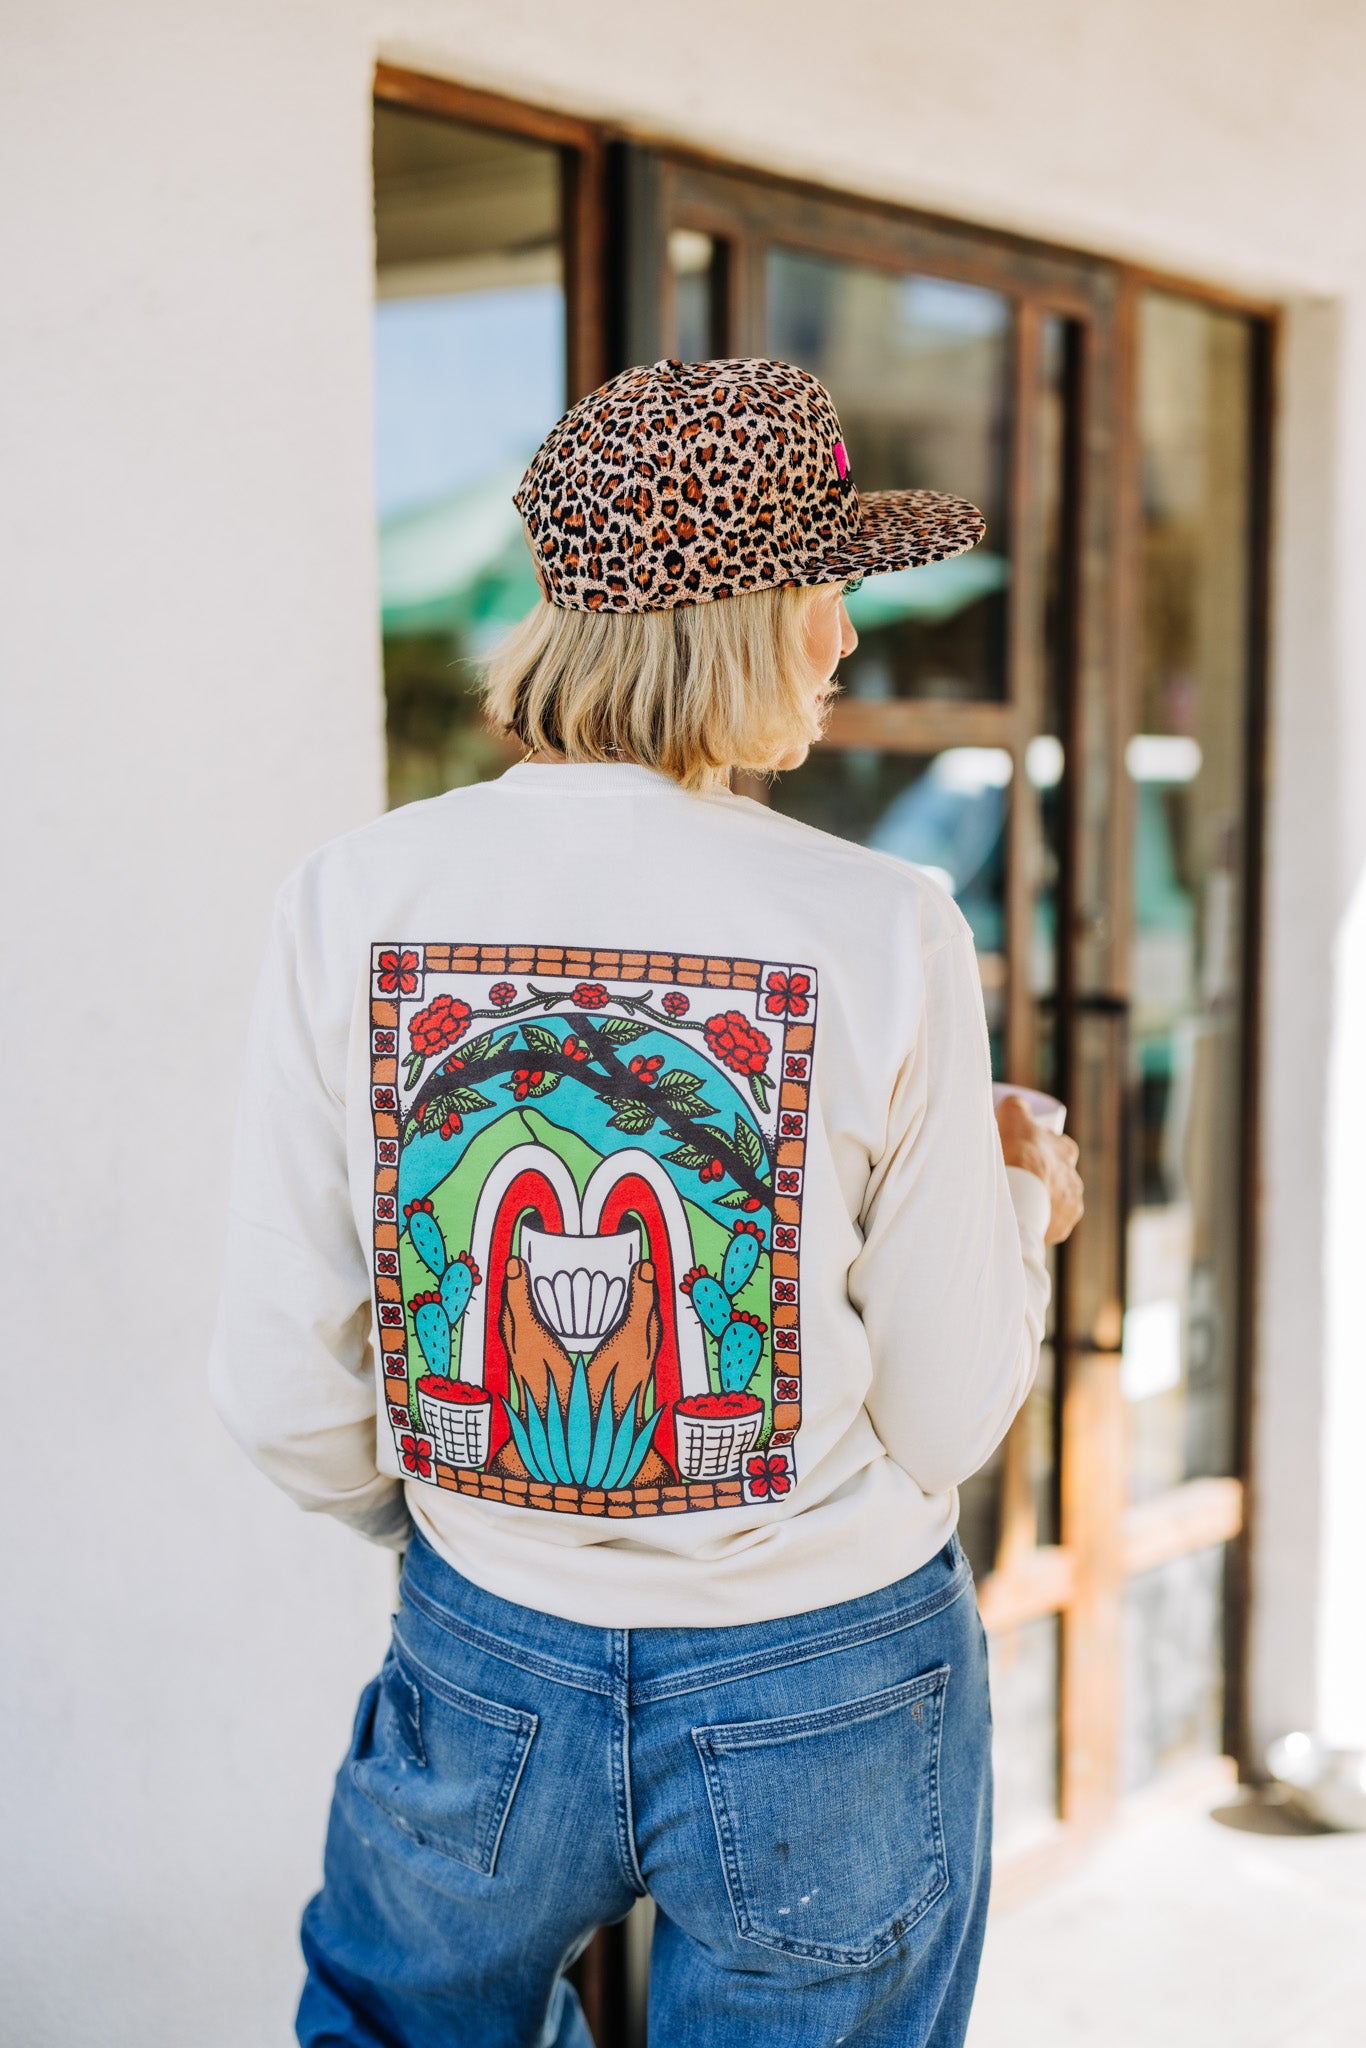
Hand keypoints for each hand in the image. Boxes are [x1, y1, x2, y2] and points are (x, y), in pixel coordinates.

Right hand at [995, 1094, 1084, 1245]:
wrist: (1016, 1200)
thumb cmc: (1015, 1155)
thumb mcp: (1012, 1115)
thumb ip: (1016, 1105)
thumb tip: (1017, 1103)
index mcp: (1066, 1151)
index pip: (1056, 1146)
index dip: (1037, 1147)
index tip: (1020, 1151)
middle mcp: (1074, 1179)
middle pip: (1056, 1176)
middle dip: (1040, 1177)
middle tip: (1015, 1179)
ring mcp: (1070, 1207)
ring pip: (1053, 1202)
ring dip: (1039, 1201)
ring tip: (1015, 1203)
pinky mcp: (1061, 1229)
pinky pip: (1049, 1225)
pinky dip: (1037, 1222)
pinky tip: (1020, 1221)